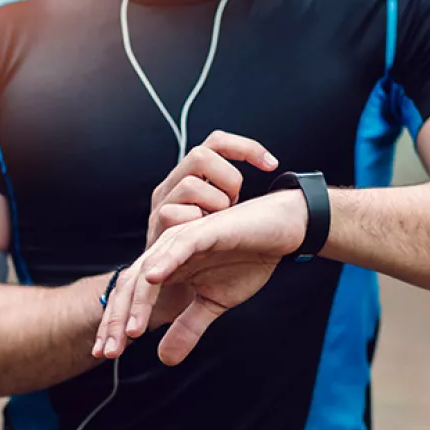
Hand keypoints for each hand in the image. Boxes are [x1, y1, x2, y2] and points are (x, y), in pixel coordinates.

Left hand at [93, 190, 307, 364]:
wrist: (278, 232)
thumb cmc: (246, 260)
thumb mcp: (213, 303)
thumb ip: (188, 327)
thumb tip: (164, 360)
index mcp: (167, 269)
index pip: (131, 298)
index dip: (116, 325)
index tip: (106, 355)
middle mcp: (167, 253)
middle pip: (130, 286)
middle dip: (115, 320)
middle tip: (108, 352)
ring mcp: (183, 240)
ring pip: (149, 270)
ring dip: (138, 301)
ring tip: (130, 331)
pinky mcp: (204, 231)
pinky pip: (180, 246)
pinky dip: (165, 261)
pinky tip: (153, 280)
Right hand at [146, 130, 278, 247]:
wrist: (172, 287)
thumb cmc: (203, 252)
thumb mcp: (217, 216)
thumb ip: (228, 195)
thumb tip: (272, 182)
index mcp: (189, 176)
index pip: (216, 142)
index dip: (246, 148)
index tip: (272, 165)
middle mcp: (172, 184)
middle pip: (201, 155)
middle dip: (227, 179)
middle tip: (234, 203)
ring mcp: (162, 203)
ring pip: (191, 185)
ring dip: (213, 206)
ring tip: (216, 224)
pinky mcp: (157, 225)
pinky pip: (175, 214)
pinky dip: (196, 224)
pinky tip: (204, 238)